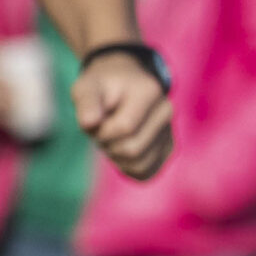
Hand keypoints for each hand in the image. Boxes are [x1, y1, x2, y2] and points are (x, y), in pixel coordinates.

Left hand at [72, 56, 171, 179]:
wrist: (124, 84)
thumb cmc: (102, 87)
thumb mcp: (87, 86)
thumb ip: (85, 102)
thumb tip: (89, 123)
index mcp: (149, 92)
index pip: (125, 128)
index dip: (102, 131)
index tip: (93, 121)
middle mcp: (166, 112)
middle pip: (133, 150)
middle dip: (107, 145)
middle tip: (101, 130)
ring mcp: (170, 131)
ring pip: (139, 165)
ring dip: (116, 157)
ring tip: (112, 138)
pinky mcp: (168, 148)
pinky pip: (145, 172)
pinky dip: (127, 167)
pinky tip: (121, 149)